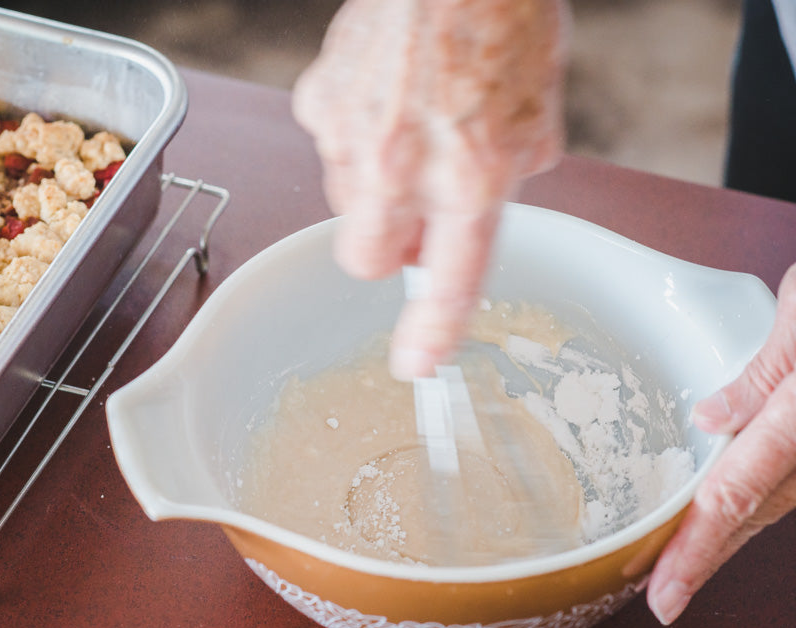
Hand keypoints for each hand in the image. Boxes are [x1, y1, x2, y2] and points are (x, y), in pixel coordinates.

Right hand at [293, 0, 568, 378]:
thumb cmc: (502, 21)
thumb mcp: (539, 117)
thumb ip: (508, 179)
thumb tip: (478, 206)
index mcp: (471, 177)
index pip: (447, 282)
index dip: (430, 334)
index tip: (416, 363)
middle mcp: (404, 167)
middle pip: (365, 260)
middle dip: (385, 251)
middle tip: (411, 217)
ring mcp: (351, 136)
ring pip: (345, 202)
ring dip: (373, 187)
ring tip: (407, 126)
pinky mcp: (318, 104)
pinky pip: (329, 145)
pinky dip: (354, 135)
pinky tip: (383, 97)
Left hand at [648, 263, 795, 623]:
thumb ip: (759, 377)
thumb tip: (709, 421)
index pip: (735, 494)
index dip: (696, 551)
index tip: (665, 594)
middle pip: (751, 513)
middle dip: (702, 556)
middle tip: (660, 592)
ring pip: (769, 503)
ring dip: (723, 533)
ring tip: (677, 563)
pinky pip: (782, 481)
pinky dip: (749, 502)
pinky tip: (722, 515)